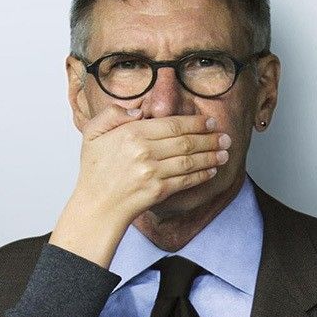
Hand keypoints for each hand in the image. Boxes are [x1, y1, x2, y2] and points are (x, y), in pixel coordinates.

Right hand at [50, 106, 229, 267]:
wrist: (95, 206)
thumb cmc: (94, 172)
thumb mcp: (92, 134)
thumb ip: (112, 114)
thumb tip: (139, 110)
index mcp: (132, 133)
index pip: (172, 124)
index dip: (195, 123)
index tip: (209, 122)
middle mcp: (144, 151)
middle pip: (186, 141)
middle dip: (210, 138)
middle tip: (224, 137)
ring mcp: (152, 172)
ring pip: (190, 160)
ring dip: (211, 156)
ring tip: (224, 152)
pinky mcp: (158, 191)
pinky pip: (186, 180)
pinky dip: (202, 175)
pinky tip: (211, 170)